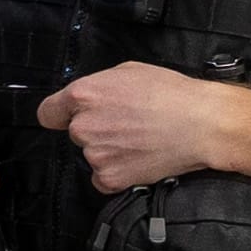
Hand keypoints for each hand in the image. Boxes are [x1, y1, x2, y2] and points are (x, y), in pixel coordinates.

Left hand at [34, 59, 248, 194]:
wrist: (201, 124)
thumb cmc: (171, 94)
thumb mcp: (129, 71)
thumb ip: (99, 86)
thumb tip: (90, 97)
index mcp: (84, 95)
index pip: (48, 113)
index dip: (60, 115)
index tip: (68, 118)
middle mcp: (84, 125)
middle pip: (76, 133)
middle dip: (96, 130)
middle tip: (125, 124)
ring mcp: (96, 154)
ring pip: (92, 155)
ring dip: (108, 151)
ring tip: (139, 140)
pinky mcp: (110, 178)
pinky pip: (103, 178)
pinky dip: (118, 172)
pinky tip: (138, 157)